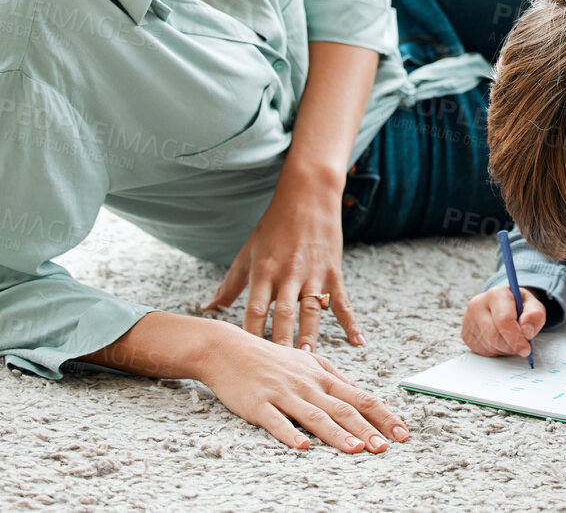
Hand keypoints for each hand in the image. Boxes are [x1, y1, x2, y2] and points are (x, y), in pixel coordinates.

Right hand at [200, 326, 407, 452]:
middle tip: (386, 447)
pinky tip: (302, 447)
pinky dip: (289, 433)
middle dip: (367, 429)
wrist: (228, 349)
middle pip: (343, 408)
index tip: (403, 433)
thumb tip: (366, 399)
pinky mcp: (258, 403)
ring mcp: (283, 393)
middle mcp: (307, 384)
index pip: (360, 397)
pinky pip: (276, 421)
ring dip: (337, 434)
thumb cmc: (271, 359)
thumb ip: (335, 381)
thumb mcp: (308, 363)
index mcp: (322, 376)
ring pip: (315, 415)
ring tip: (356, 450)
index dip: (383, 416)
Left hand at [202, 178, 359, 349]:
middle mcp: (288, 274)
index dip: (251, 333)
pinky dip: (351, 322)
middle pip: (283, 314)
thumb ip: (229, 285)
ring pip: (311, 310)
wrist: (307, 196)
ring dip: (310, 334)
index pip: (256, 308)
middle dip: (281, 341)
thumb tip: (207, 309)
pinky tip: (359, 341)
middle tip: (279, 368)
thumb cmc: (272, 227)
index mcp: (264, 270)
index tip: (247, 357)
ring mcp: (313, 274)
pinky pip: (342, 302)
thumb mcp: (247, 253)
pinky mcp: (333, 273)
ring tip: (308, 358)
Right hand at [461, 284, 546, 357]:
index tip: (526, 349)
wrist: (504, 305)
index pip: (503, 320)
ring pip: (489, 345)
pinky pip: (482, 351)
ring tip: (511, 339)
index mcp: (496, 294)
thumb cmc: (520, 306)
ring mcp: (468, 320)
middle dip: (511, 346)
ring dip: (505, 349)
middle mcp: (478, 304)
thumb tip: (527, 331)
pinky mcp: (465, 334)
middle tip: (522, 347)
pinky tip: (500, 341)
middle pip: (494, 336)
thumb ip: (535, 316)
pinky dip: (495, 351)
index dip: (516, 338)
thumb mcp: (533, 306)